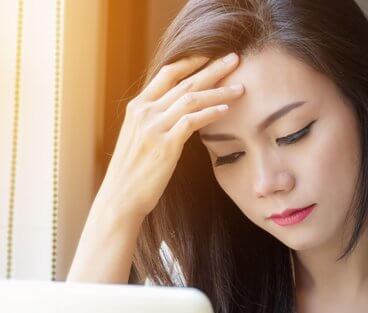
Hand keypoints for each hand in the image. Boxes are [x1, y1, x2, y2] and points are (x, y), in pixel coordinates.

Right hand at [99, 52, 244, 219]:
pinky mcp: (165, 146)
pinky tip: (227, 110)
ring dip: (219, 91)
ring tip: (241, 87)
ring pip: (191, 99)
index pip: (167, 73)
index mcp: (138, 107)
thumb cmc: (134, 172)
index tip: (213, 54)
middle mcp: (144, 112)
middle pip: (184, 82)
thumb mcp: (140, 138)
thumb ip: (156, 121)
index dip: (192, 61)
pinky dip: (210, 113)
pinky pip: (192, 122)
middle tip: (235, 58)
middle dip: (213, 68)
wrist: (121, 197)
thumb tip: (180, 113)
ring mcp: (154, 128)